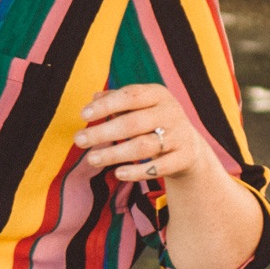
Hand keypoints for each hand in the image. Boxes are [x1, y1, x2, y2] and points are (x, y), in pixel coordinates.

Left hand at [77, 82, 211, 189]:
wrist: (190, 147)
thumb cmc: (155, 122)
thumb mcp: (140, 107)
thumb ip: (118, 101)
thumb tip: (94, 98)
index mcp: (158, 94)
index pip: (130, 95)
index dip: (106, 105)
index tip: (83, 115)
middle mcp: (170, 112)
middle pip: (133, 123)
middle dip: (104, 133)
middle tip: (79, 140)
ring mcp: (179, 135)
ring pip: (143, 146)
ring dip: (115, 154)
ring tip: (92, 159)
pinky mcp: (184, 158)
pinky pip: (158, 168)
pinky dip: (137, 172)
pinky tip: (118, 173)